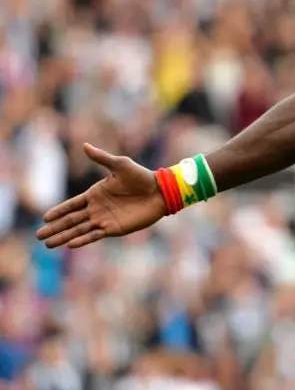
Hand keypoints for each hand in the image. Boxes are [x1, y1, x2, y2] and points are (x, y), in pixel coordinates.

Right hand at [36, 144, 166, 248]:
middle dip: (54, 228)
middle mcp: (97, 208)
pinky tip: (70, 244)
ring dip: (63, 237)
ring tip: (48, 245)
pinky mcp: (114, 228)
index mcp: (95, 194)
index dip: (58, 211)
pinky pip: (94, 235)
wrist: (160, 191)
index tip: (44, 218)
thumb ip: (101, 157)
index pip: (71, 204)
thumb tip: (84, 145)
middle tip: (38, 236)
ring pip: (79, 230)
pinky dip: (82, 240)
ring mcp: (104, 219)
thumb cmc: (141, 176)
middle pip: (71, 220)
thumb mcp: (120, 165)